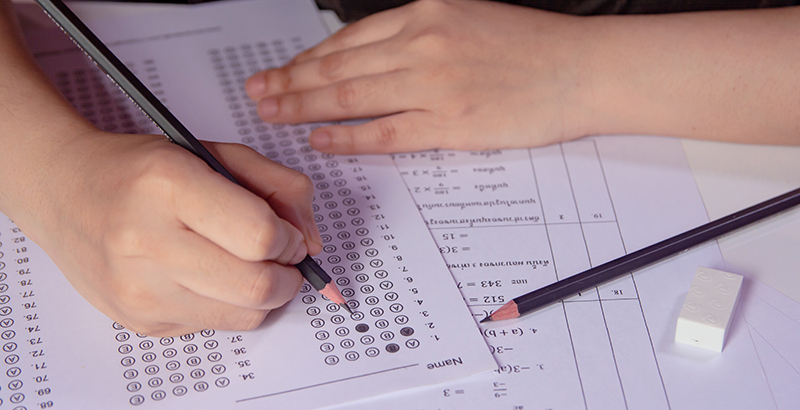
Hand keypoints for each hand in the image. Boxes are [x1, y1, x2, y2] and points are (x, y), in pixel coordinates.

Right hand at [19, 131, 320, 335]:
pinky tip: (213, 277)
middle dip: (289, 275)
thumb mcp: (216, 153)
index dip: (289, 237)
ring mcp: (139, 288)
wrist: (65, 191)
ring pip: (245, 316)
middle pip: (257, 286)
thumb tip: (314, 242)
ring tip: (252, 266)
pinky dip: (232, 305)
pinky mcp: (141, 320)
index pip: (259, 234)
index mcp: (169, 185)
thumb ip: (279, 187)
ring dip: (268, 295)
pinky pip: (216, 325)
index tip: (288, 233)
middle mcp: (146, 241)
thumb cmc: (142, 170)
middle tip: (283, 257)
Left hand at [245, 0, 594, 153]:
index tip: (281, 71)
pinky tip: (320, 140)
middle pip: (337, 67)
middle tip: (258, 95)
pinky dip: (346, 138)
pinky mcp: (449, 124)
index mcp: (426, 14)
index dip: (307, 60)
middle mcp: (422, 44)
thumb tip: (375, 56)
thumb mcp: (468, 17)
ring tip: (273, 116)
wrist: (581, 69)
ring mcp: (433, 85)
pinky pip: (384, 134)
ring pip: (349, 97)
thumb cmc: (531, 47)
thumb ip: (420, 34)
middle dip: (290, 82)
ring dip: (303, 107)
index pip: (348, 41)